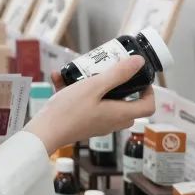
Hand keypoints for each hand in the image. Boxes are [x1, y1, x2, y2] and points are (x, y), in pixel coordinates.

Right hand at [25, 56, 155, 153]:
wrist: (44, 132)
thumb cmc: (70, 110)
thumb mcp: (94, 86)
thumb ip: (117, 74)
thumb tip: (139, 62)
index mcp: (119, 114)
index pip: (148, 106)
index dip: (149, 91)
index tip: (139, 76)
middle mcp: (112, 122)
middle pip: (128, 105)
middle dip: (123, 86)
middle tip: (113, 71)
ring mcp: (98, 124)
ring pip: (107, 103)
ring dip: (97, 86)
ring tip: (82, 71)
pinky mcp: (84, 123)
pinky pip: (88, 105)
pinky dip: (78, 92)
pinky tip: (60, 79)